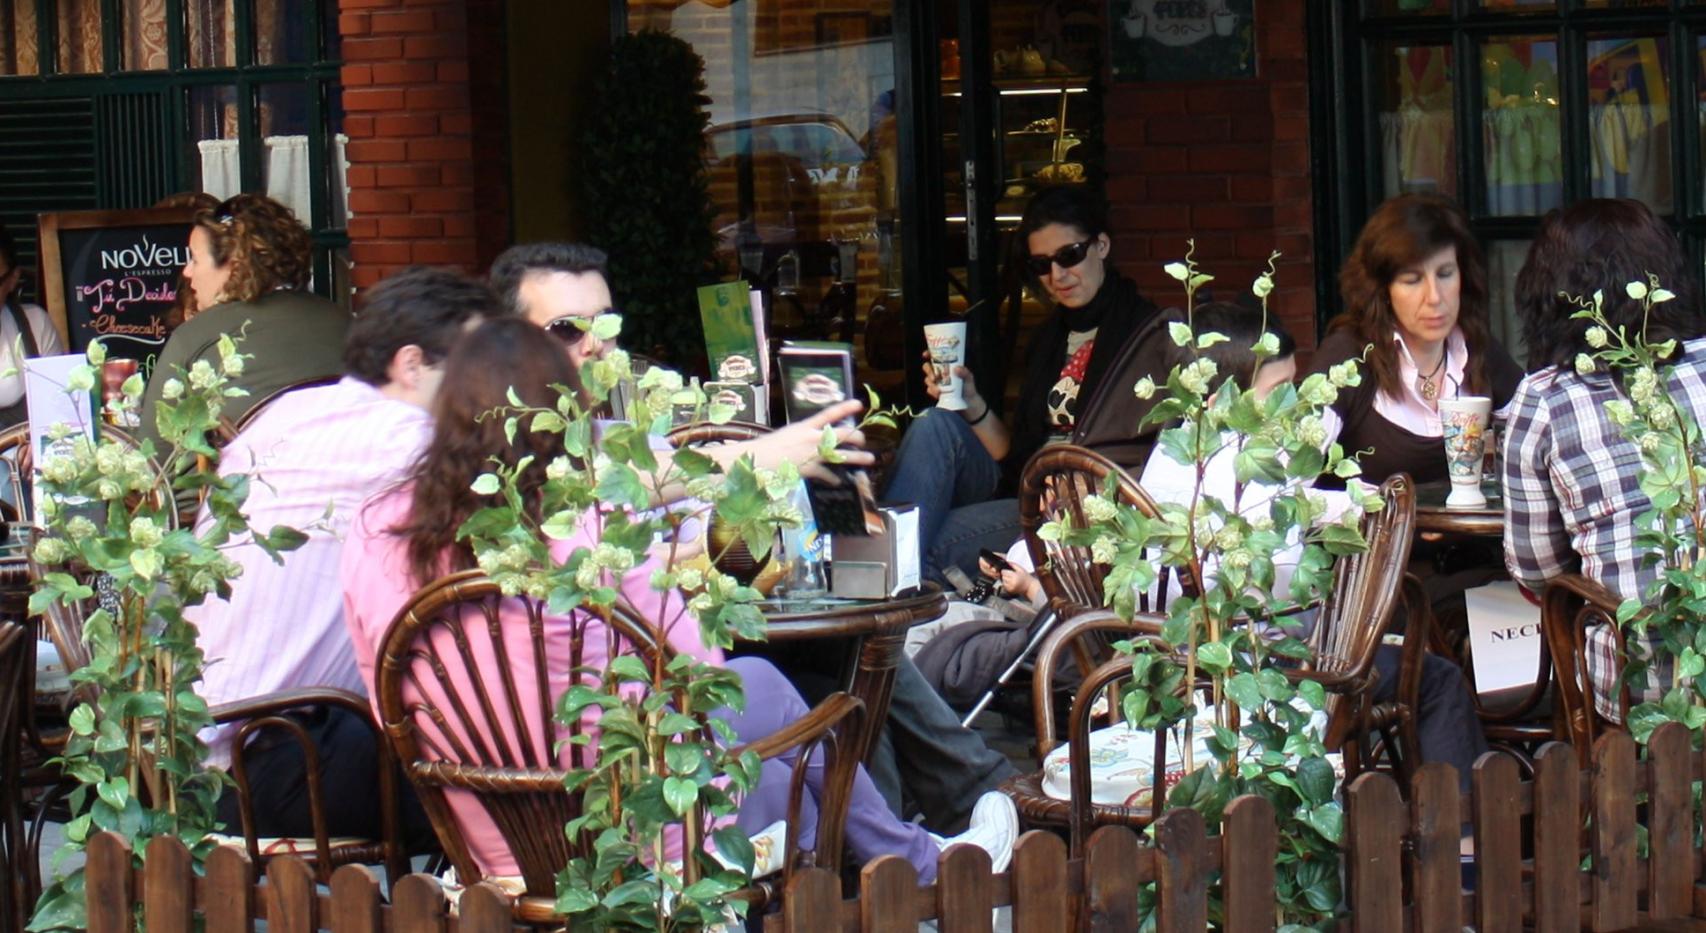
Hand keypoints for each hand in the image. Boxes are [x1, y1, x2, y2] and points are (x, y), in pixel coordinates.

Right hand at [741, 399, 873, 475]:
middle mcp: (812, 438)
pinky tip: (838, 481)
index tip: (858, 404)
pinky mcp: (810, 470)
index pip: (828, 413)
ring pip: (842, 455)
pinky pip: (828, 475)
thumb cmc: (766, 447)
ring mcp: (812, 455)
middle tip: (863, 440)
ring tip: (869, 458)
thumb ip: (802, 436)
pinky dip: (833, 478)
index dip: (845, 408)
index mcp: (804, 426)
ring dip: (858, 457)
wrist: (756, 460)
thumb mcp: (786, 435)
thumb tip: (812, 439)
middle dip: (856, 437)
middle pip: (842, 435)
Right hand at [920, 352, 981, 407]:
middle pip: (927, 367)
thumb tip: (957, 369)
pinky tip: (939, 393)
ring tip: (939, 388)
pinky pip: (929, 390)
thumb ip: (965, 372)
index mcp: (946, 366)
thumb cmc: (968, 387)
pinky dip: (932, 391)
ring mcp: (936, 382)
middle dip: (928, 370)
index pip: (935, 357)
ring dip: (931, 383)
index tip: (926, 355)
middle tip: (935, 377)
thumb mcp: (969, 378)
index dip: (928, 354)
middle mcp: (940, 373)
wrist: (968, 403)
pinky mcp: (935, 392)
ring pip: (927, 379)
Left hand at [999, 567, 1037, 600]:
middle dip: (1005, 575)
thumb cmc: (1026, 577)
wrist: (1029, 587)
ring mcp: (1010, 587)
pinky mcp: (1010, 591)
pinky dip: (1006, 584)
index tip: (1008, 571)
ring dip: (1005, 580)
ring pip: (1003, 581)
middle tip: (1011, 575)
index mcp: (1014, 576)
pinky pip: (1004, 586)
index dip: (1005, 570)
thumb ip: (1013, 564)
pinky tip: (1012, 583)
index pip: (1003, 572)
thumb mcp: (1021, 569)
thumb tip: (1006, 562)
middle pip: (1003, 577)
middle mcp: (1012, 582)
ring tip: (1012, 579)